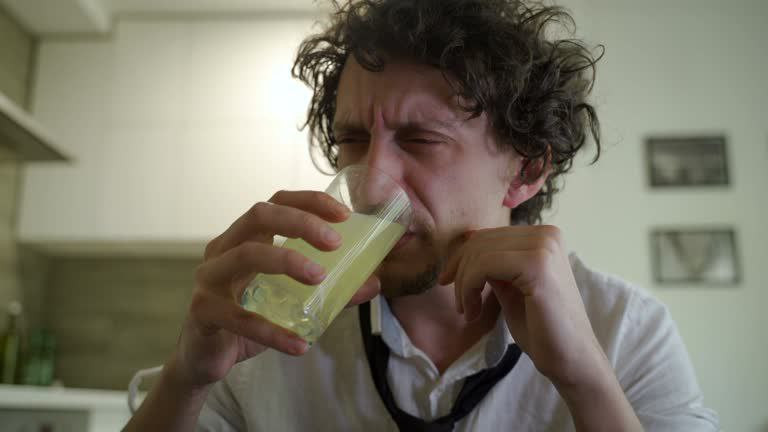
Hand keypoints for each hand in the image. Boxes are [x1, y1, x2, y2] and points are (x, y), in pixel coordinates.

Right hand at [171, 190, 380, 389]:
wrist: (206, 360)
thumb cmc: (247, 320)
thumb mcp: (291, 302)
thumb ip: (330, 291)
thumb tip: (373, 282)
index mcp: (244, 238)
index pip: (276, 203)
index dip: (309, 202)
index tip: (344, 215)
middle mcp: (223, 249)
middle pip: (259, 215)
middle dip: (300, 222)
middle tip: (334, 243)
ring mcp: (209, 278)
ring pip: (245, 255)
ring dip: (286, 261)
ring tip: (320, 279)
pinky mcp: (202, 312)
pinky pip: (239, 316)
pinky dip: (272, 331)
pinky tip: (300, 345)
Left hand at [438, 225, 608, 389]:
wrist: (570, 359)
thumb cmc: (542, 328)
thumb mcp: (510, 286)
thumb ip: (494, 264)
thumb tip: (467, 240)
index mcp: (544, 236)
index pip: (488, 236)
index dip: (461, 258)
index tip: (448, 282)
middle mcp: (547, 235)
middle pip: (481, 242)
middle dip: (460, 272)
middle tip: (460, 305)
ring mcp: (544, 247)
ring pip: (479, 253)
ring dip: (464, 285)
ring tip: (468, 312)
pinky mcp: (537, 265)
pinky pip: (484, 266)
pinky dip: (469, 289)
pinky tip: (474, 314)